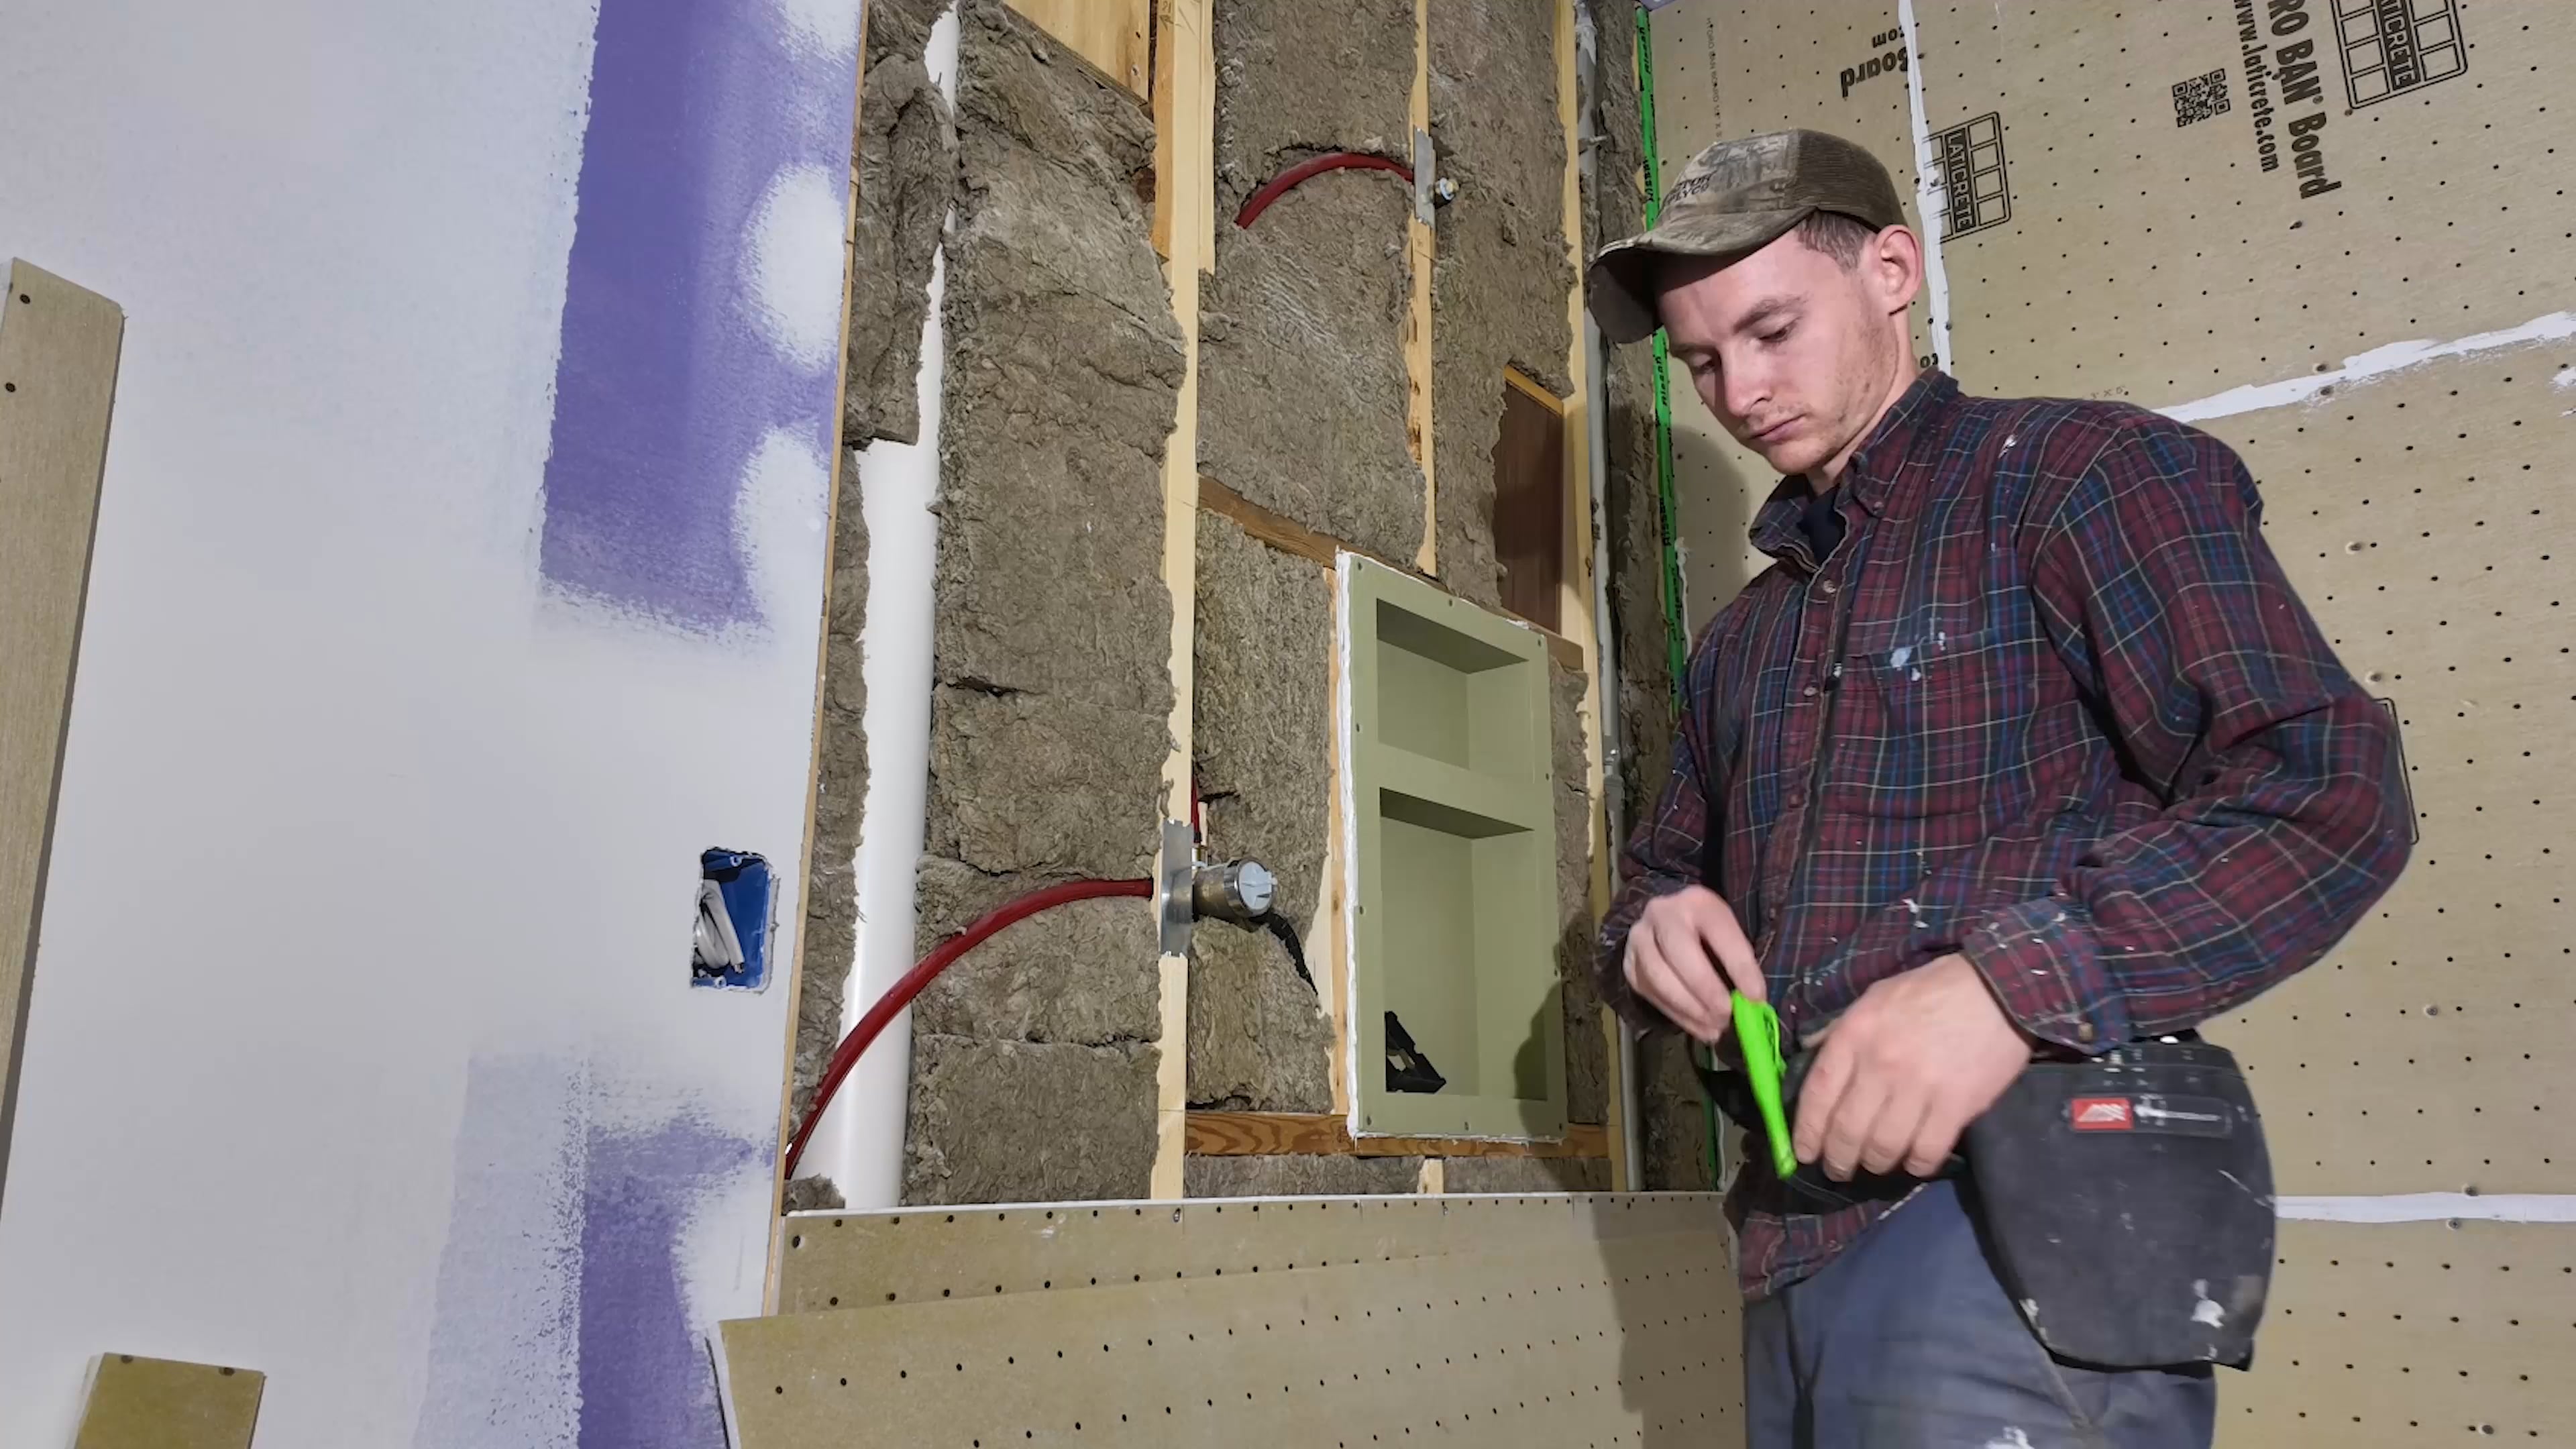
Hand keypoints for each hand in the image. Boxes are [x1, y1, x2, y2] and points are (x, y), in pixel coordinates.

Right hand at [1621, 885, 1762, 1040]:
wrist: (1665, 919)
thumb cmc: (1707, 930)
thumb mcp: (1727, 931)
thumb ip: (1738, 961)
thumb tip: (1750, 1003)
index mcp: (1697, 902)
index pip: (1720, 933)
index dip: (1739, 967)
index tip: (1756, 998)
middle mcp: (1661, 914)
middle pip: (1680, 954)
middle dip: (1707, 991)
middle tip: (1727, 1016)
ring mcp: (1639, 939)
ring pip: (1658, 978)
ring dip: (1690, 1009)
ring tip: (1715, 1027)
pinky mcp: (1629, 965)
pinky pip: (1650, 994)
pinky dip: (1677, 1016)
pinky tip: (1699, 1027)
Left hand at [1792, 953, 2030, 1180]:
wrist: (1997, 989)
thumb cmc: (1932, 991)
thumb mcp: (1875, 998)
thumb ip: (1842, 1030)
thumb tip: (1811, 1055)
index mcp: (1856, 1034)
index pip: (1818, 1094)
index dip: (1806, 1131)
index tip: (1803, 1153)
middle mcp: (1881, 1063)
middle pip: (1847, 1130)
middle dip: (1837, 1159)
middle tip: (1838, 1170)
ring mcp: (1919, 1086)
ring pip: (1883, 1147)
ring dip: (1875, 1164)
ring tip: (1875, 1165)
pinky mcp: (1957, 1105)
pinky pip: (1926, 1151)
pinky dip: (1916, 1165)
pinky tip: (1913, 1161)